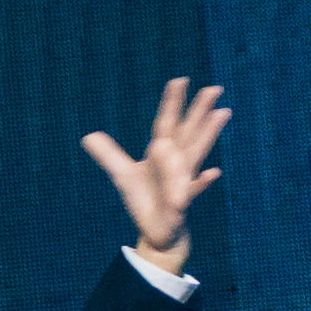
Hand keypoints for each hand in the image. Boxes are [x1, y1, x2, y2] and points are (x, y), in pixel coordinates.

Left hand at [81, 77, 229, 271]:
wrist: (158, 232)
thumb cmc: (146, 200)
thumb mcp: (123, 176)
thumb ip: (108, 154)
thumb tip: (88, 136)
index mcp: (162, 153)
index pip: (166, 123)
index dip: (172, 103)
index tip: (179, 79)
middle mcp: (175, 163)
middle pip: (188, 132)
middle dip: (200, 111)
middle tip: (214, 88)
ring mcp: (181, 181)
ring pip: (195, 154)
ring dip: (208, 135)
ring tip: (222, 114)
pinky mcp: (180, 204)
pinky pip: (191, 191)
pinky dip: (201, 182)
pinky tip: (213, 172)